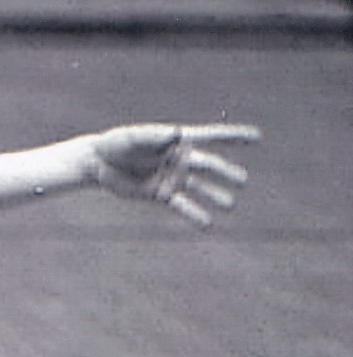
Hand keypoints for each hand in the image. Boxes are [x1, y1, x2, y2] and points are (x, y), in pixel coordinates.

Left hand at [88, 123, 258, 227]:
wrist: (98, 162)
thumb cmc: (117, 143)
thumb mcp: (133, 138)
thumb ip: (154, 136)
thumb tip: (176, 132)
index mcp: (177, 140)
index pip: (211, 136)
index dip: (234, 136)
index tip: (258, 137)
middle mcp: (181, 159)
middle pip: (208, 165)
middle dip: (225, 172)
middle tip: (242, 181)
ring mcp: (173, 177)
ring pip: (199, 188)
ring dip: (214, 196)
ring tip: (230, 205)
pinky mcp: (162, 194)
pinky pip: (181, 205)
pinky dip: (194, 214)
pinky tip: (207, 224)